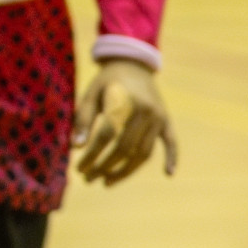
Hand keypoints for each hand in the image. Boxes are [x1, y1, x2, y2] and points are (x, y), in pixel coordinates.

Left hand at [72, 58, 178, 185]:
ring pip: (145, 151)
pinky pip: (171, 142)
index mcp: (123, 100)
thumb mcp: (91, 94)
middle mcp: (144, 109)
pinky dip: (172, 158)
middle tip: (88, 179)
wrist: (132, 65)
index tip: (79, 168)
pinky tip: (168, 174)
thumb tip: (76, 147)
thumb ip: (83, 118)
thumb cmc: (106, 82)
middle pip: (125, 147)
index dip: (93, 154)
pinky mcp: (167, 120)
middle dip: (105, 166)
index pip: (107, 135)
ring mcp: (158, 116)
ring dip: (126, 170)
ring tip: (107, 182)